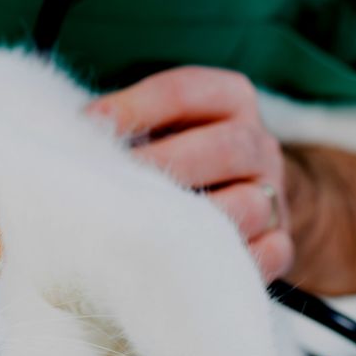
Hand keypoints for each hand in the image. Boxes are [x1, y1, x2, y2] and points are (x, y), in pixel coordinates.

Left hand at [87, 66, 292, 280]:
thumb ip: (123, 123)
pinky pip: (269, 254)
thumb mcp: (157, 122)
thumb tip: (72, 136)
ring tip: (146, 231)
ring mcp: (275, 194)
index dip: (135, 107)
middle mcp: (259, 143)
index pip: (185, 90)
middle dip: (165, 165)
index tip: (90, 126)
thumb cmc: (176, 152)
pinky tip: (188, 264)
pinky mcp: (282, 242)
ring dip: (196, 221)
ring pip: (250, 206)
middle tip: (115, 186)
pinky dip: (232, 261)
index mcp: (229, 99)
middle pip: (227, 146)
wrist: (242, 190)